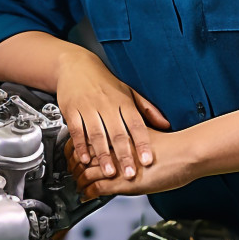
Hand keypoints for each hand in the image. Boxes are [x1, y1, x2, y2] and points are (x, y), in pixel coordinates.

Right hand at [55, 48, 168, 179]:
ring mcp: (88, 107)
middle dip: (124, 155)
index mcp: (123, 101)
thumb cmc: (104, 82)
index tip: (147, 160)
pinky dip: (80, 146)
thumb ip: (147, 109)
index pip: (136, 124)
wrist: (76, 66)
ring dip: (103, 155)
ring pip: (97, 134)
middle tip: (130, 174)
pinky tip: (85, 159)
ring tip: (109, 172)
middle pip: (117, 132)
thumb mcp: (128, 91)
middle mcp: (107, 104)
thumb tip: (166, 124)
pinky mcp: (72, 110)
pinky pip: (77, 130)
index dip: (142, 143)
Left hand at [65, 131, 194, 197]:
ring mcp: (118, 165)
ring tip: (76, 185)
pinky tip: (85, 195)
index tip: (72, 153)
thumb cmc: (172, 146)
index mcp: (118, 134)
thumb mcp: (145, 137)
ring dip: (79, 180)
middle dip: (74, 165)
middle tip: (70, 171)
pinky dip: (88, 192)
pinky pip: (97, 187)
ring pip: (87, 172)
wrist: (186, 153)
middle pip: (84, 155)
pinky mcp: (123, 182)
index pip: (88, 139)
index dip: (77, 147)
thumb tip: (124, 144)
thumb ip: (130, 139)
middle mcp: (114, 148)